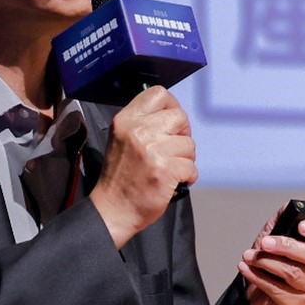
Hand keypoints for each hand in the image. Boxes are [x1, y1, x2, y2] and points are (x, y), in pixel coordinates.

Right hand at [89, 87, 195, 248]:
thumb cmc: (120, 178)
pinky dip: (188, 176)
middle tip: (175, 150)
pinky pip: (191, 166)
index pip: (159, 94)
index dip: (172, 107)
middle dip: (183, 134)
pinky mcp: (164, 170)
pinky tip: (175, 182)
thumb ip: (143, 124)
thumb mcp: (122, 140)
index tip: (173, 124)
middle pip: (179, 117)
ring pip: (189, 144)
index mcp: (125, 120)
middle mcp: (137, 131)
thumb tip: (173, 116)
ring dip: (186, 159)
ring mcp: (151, 150)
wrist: (112, 210)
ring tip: (170, 169)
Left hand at [238, 210, 304, 304]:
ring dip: (266, 261)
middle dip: (287, 246)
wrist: (260, 293)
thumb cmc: (274, 260)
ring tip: (249, 255)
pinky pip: (277, 289)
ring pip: (293, 273)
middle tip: (266, 242)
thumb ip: (285, 219)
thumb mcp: (277, 234)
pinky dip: (257, 276)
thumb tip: (290, 206)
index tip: (301, 226)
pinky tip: (246, 267)